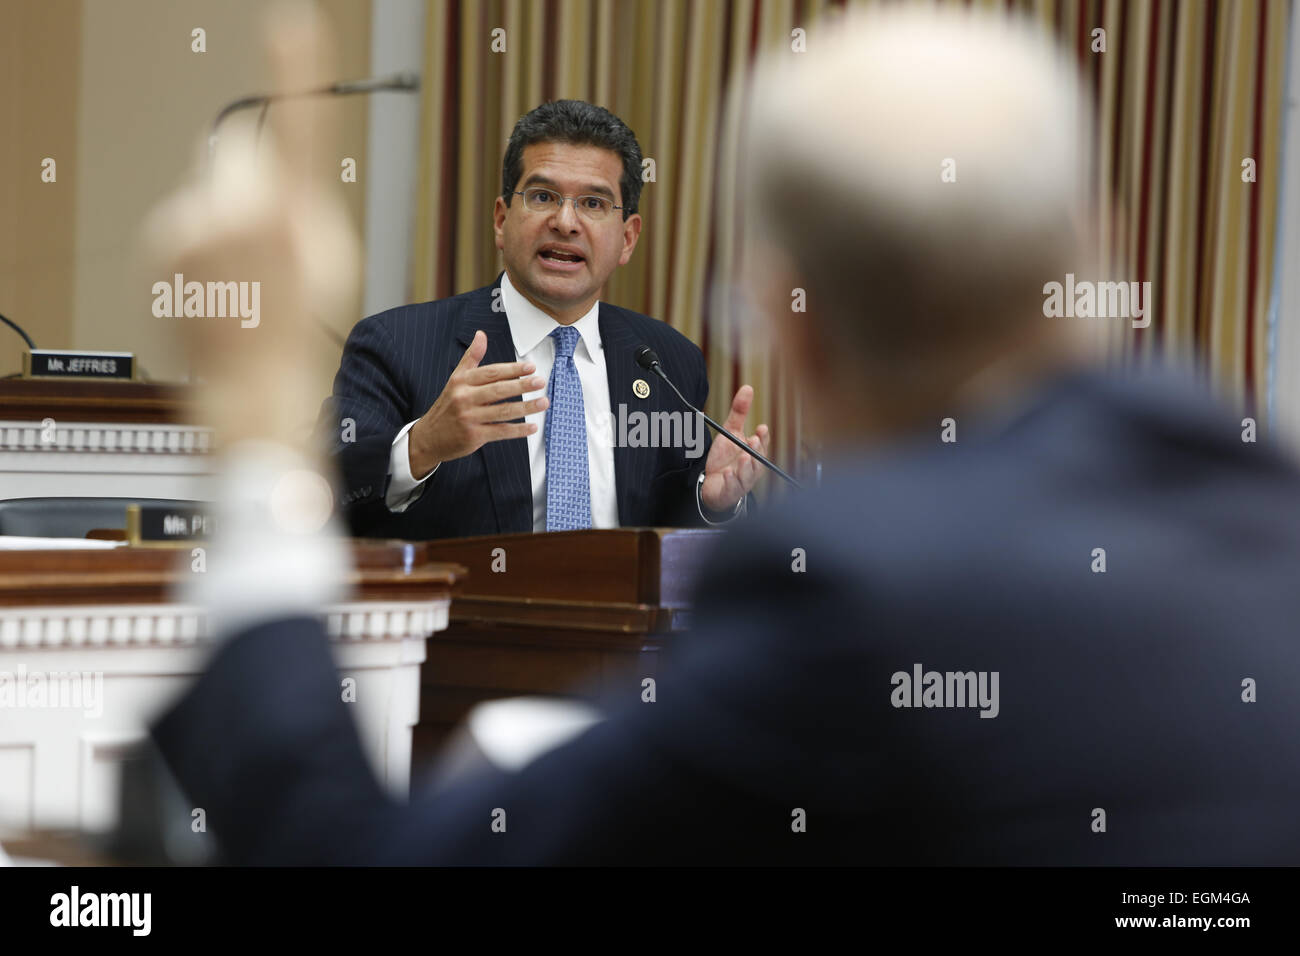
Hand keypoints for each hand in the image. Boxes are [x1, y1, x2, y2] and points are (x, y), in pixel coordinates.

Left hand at [140, 1, 357, 460]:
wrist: (250, 383)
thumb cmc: (300, 327)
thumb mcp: (331, 257)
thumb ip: (306, 196)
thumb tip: (274, 161)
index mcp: (288, 216)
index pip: (298, 127)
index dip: (296, 72)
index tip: (295, 23)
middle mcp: (234, 214)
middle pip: (240, 151)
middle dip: (254, 178)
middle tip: (270, 235)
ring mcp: (190, 229)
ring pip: (210, 185)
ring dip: (224, 212)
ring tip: (242, 272)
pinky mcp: (160, 243)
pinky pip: (183, 214)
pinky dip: (197, 238)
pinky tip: (217, 279)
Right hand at [407, 330, 548, 476]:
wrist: (429, 437)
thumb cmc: (447, 406)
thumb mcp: (456, 379)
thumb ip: (471, 357)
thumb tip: (481, 335)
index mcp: (461, 382)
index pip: (491, 372)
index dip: (512, 369)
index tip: (530, 367)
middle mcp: (464, 398)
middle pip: (498, 390)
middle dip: (522, 385)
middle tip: (540, 382)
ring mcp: (469, 418)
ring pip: (503, 411)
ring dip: (526, 407)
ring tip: (543, 402)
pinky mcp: (474, 436)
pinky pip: (501, 431)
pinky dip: (518, 430)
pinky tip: (532, 427)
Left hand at [700, 384, 769, 511]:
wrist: (712, 484)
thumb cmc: (725, 458)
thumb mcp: (730, 432)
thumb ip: (739, 413)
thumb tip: (747, 388)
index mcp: (754, 452)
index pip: (762, 443)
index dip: (763, 437)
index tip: (760, 428)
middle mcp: (752, 468)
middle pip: (758, 459)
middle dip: (757, 450)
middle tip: (753, 440)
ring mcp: (742, 481)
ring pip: (748, 475)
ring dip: (746, 466)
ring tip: (743, 458)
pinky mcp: (731, 492)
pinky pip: (733, 487)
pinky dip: (731, 481)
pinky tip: (727, 474)